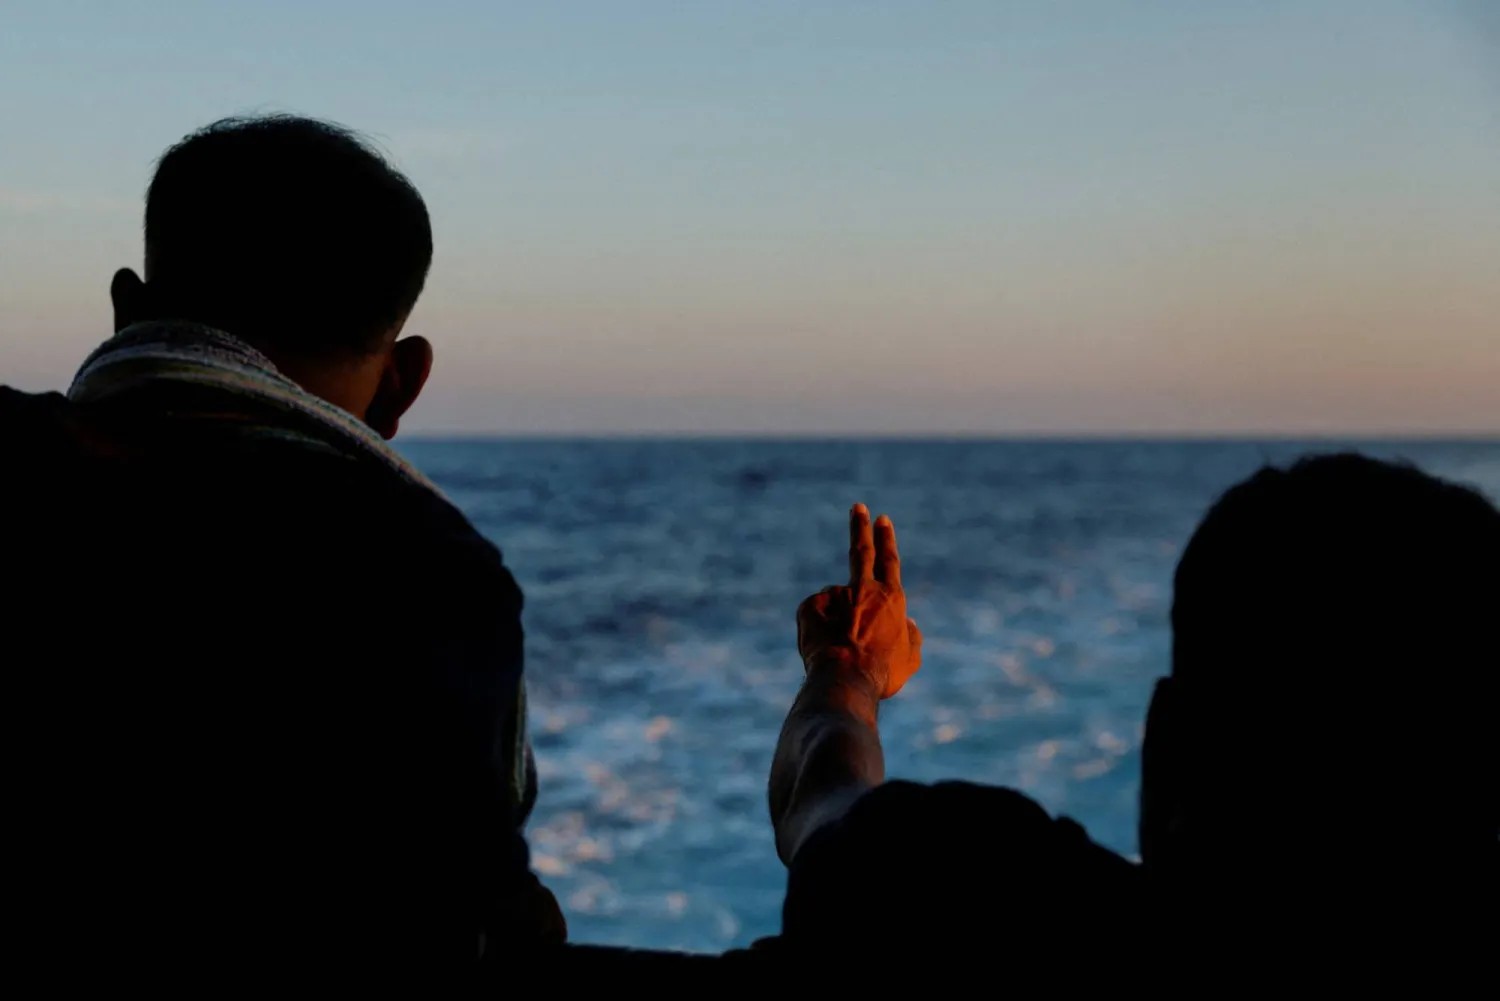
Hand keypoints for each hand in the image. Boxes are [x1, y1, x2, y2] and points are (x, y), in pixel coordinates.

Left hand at [797, 504, 922, 699]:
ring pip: (834, 606)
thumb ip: (912, 638)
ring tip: (840, 652)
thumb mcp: (909, 660)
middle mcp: (863, 589)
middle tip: (857, 508)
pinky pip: (814, 616)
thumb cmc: (881, 674)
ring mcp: (835, 595)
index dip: (886, 538)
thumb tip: (909, 623)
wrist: (844, 679)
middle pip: (861, 551)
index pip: (889, 560)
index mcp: (891, 599)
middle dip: (860, 527)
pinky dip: (818, 630)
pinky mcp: (810, 605)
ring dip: (836, 624)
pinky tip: (823, 648)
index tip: (882, 519)